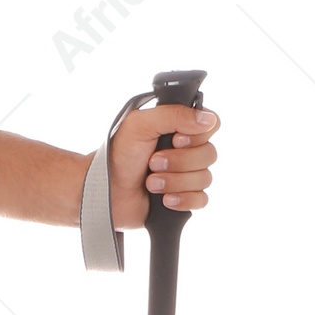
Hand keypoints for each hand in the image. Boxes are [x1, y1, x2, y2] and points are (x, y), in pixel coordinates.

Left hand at [108, 101, 220, 225]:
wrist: (104, 191)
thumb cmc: (117, 156)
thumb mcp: (139, 124)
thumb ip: (173, 114)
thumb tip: (207, 119)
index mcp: (178, 127)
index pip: (211, 125)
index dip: (196, 135)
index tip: (175, 140)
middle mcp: (186, 150)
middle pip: (209, 154)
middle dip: (179, 161)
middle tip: (152, 163)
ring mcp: (186, 175)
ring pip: (205, 178)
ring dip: (174, 181)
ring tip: (150, 183)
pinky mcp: (184, 198)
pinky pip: (201, 200)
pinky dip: (183, 200)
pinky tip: (164, 199)